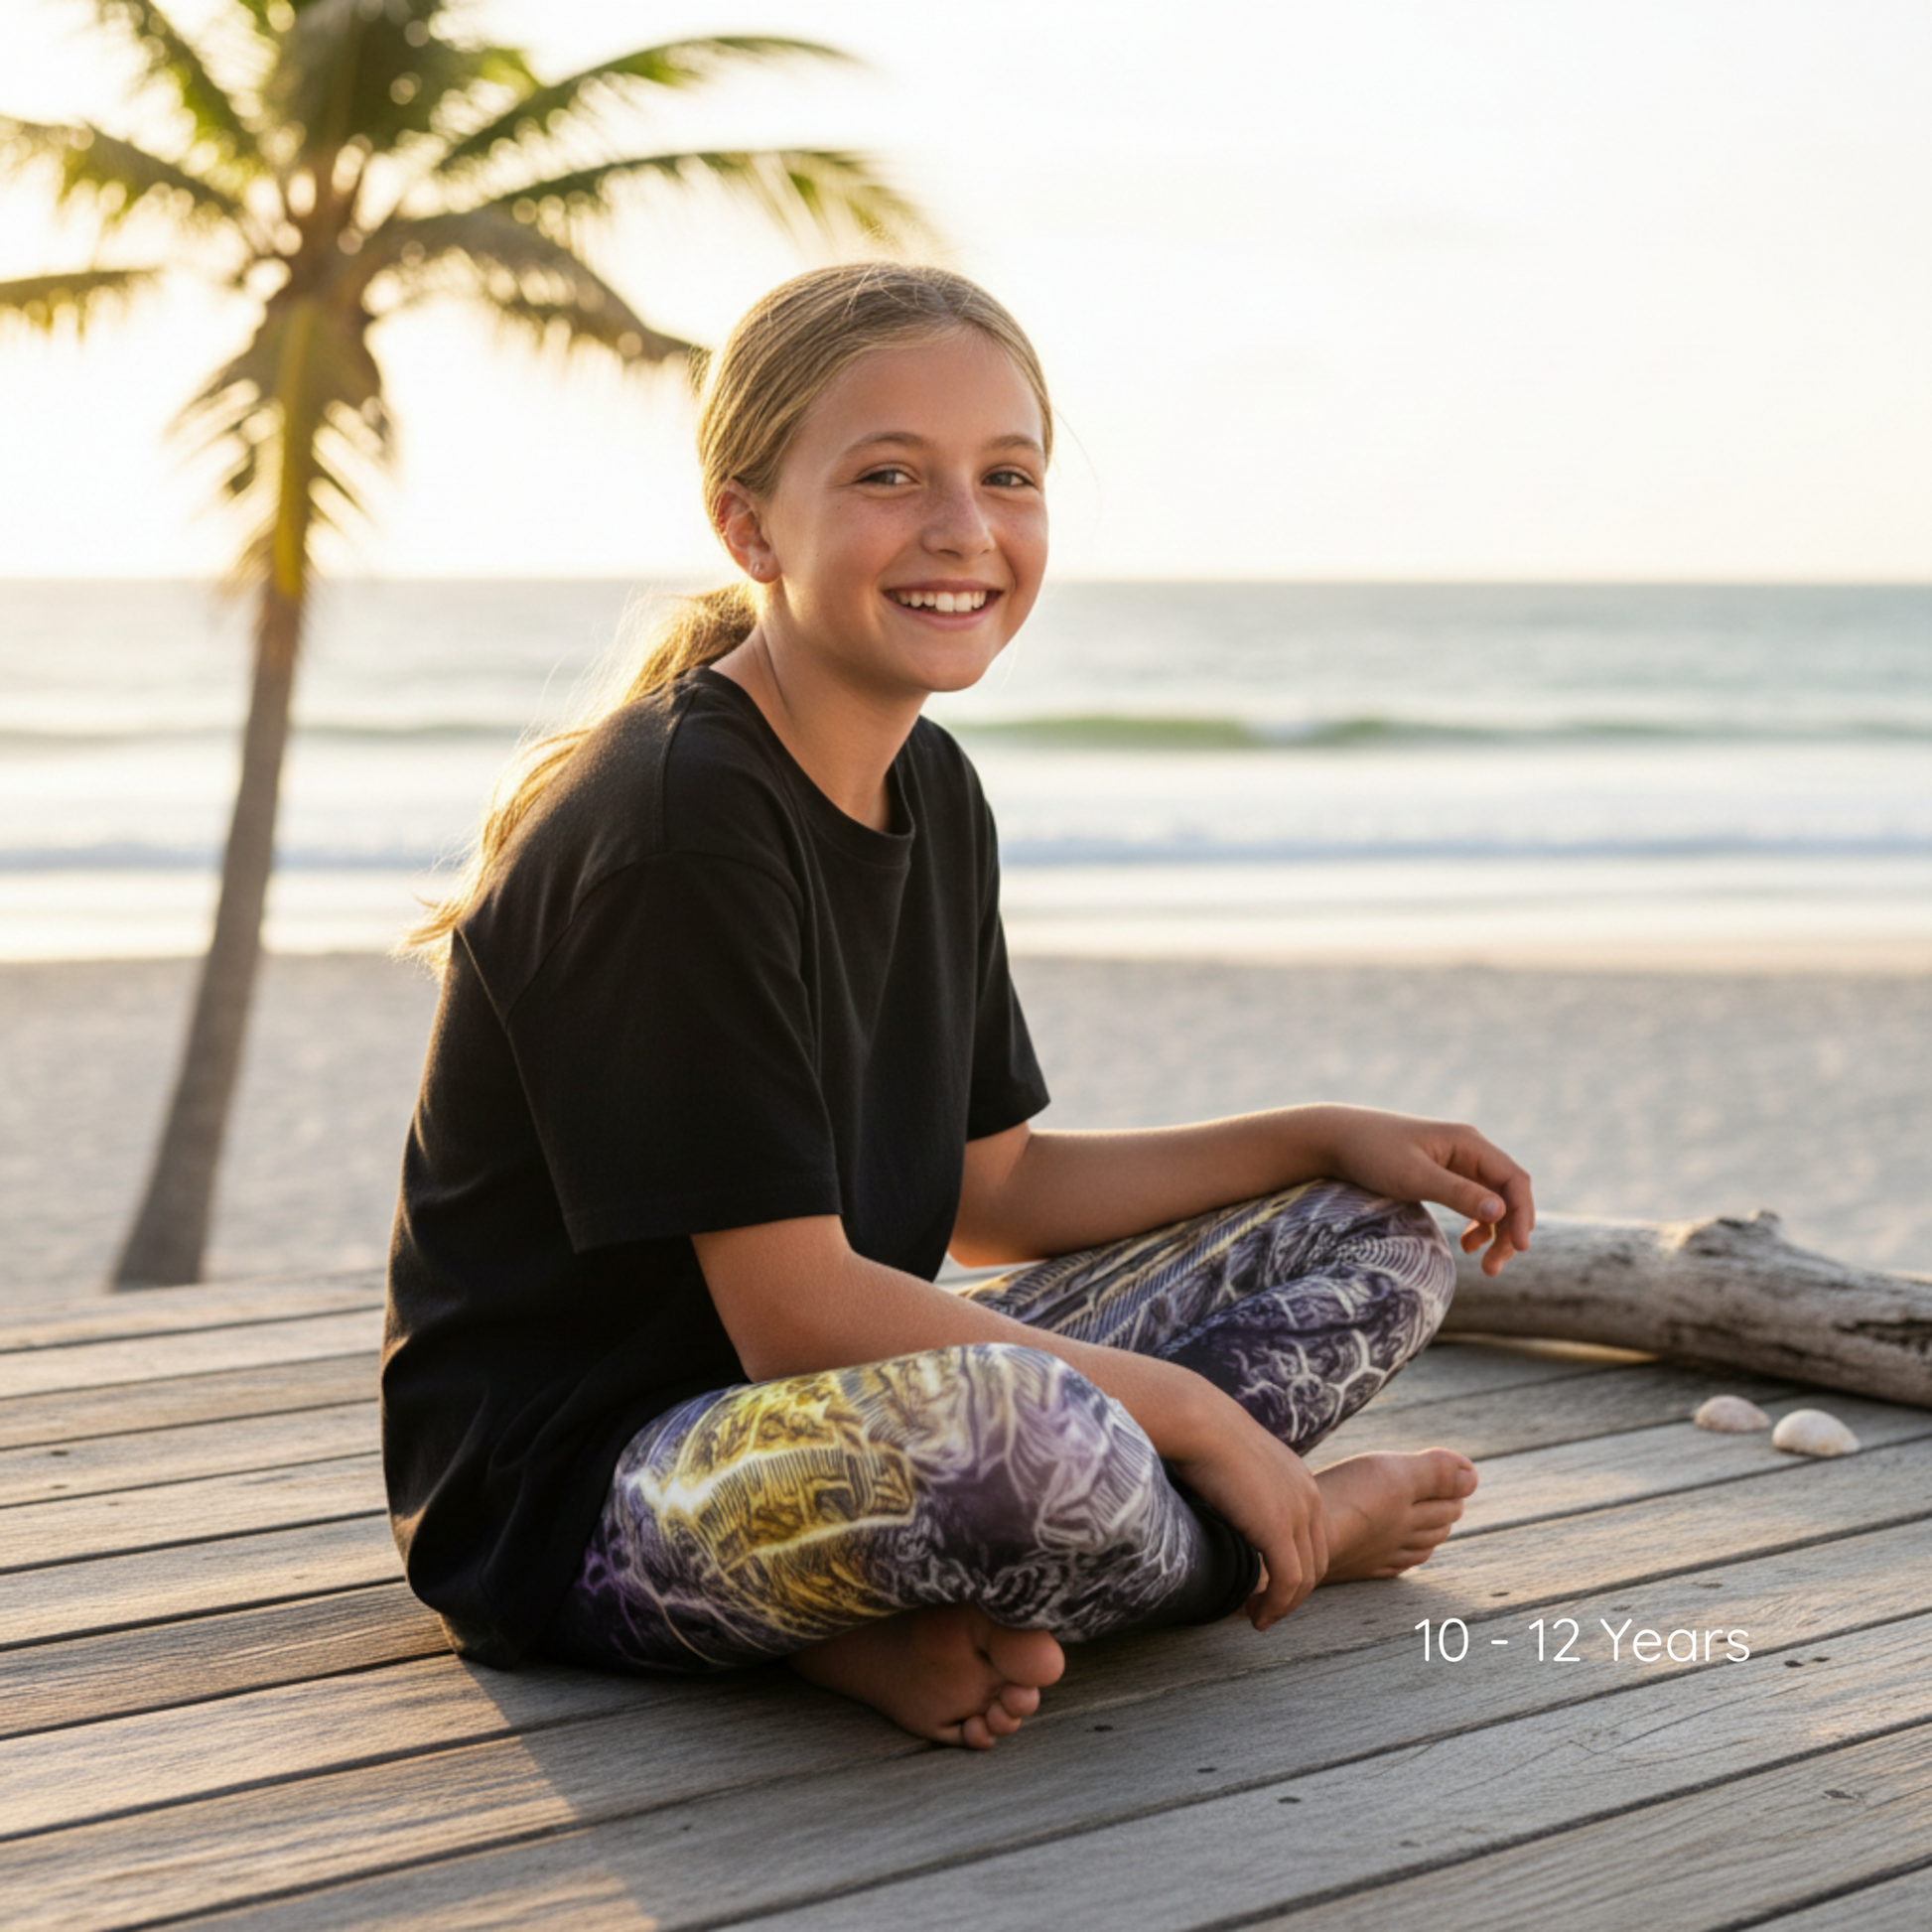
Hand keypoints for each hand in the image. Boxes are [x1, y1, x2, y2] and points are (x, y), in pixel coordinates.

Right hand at [1169, 1389, 1328, 1629]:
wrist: (1199, 1422)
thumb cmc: (1204, 1435)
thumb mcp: (1237, 1462)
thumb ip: (1246, 1487)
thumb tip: (1227, 1501)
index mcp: (1301, 1481)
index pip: (1313, 1539)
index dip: (1295, 1569)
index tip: (1269, 1587)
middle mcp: (1309, 1497)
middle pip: (1316, 1562)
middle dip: (1293, 1594)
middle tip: (1265, 1611)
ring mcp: (1298, 1513)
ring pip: (1305, 1578)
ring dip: (1283, 1606)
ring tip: (1258, 1619)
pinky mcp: (1279, 1528)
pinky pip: (1288, 1581)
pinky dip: (1276, 1606)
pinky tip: (1255, 1615)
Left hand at [1316, 1106, 1534, 1275]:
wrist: (1336, 1139)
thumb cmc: (1372, 1154)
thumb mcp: (1414, 1177)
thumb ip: (1457, 1193)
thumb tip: (1501, 1212)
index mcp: (1468, 1143)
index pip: (1514, 1179)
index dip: (1523, 1214)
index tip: (1521, 1249)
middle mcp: (1469, 1149)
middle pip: (1508, 1193)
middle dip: (1510, 1230)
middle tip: (1495, 1268)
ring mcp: (1457, 1162)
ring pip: (1494, 1201)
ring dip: (1496, 1232)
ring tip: (1487, 1267)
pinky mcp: (1443, 1174)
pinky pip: (1474, 1202)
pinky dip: (1478, 1226)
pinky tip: (1467, 1247)